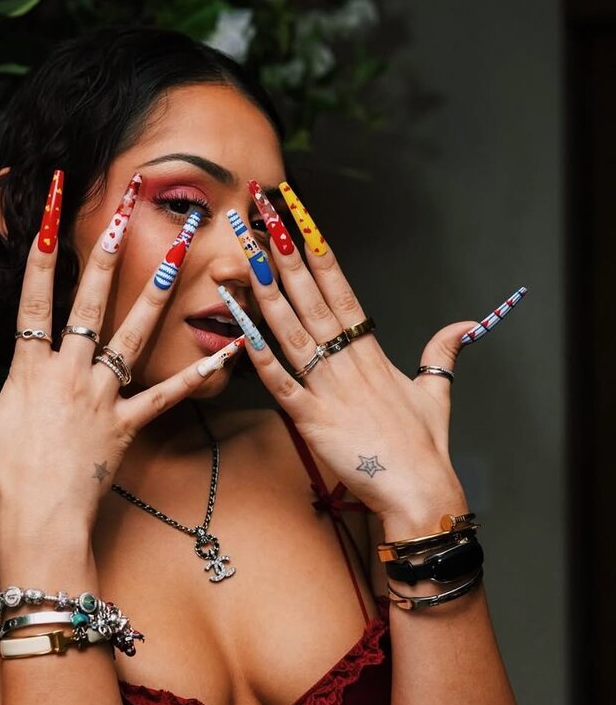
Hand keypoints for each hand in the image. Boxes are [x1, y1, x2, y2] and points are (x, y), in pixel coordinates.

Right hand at [0, 171, 232, 531]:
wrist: (41, 523)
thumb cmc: (3, 478)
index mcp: (30, 370)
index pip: (33, 299)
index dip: (38, 251)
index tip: (46, 208)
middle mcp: (71, 374)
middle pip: (90, 303)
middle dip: (105, 251)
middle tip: (122, 208)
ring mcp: (104, 398)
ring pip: (133, 335)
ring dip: (156, 292)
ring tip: (180, 253)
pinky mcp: (130, 425)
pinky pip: (168, 397)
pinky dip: (198, 376)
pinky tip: (229, 351)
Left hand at [233, 184, 477, 534]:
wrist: (421, 492)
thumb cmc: (424, 446)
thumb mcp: (436, 390)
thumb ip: (442, 351)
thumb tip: (463, 325)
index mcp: (371, 350)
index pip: (339, 286)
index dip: (316, 247)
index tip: (297, 214)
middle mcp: (347, 361)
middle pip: (309, 296)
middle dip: (282, 252)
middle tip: (258, 212)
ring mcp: (328, 389)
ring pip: (291, 330)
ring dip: (264, 291)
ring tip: (242, 253)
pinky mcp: (313, 422)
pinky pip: (281, 385)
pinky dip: (261, 358)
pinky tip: (240, 329)